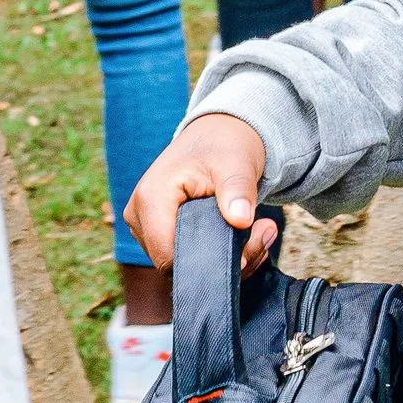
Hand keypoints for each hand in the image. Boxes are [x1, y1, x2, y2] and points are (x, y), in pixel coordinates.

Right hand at [125, 111, 276, 279]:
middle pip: (178, 265)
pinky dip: (221, 255)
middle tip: (264, 234)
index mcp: (150, 199)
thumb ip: (237, 191)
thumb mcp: (236, 163)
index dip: (207, 263)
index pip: (168, 257)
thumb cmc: (222, 145)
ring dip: (229, 258)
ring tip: (260, 231)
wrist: (215, 136)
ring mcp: (146, 228)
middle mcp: (139, 217)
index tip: (248, 250)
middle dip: (226, 260)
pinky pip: (188, 259)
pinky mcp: (159, 234)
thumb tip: (240, 220)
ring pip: (186, 266)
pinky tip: (248, 238)